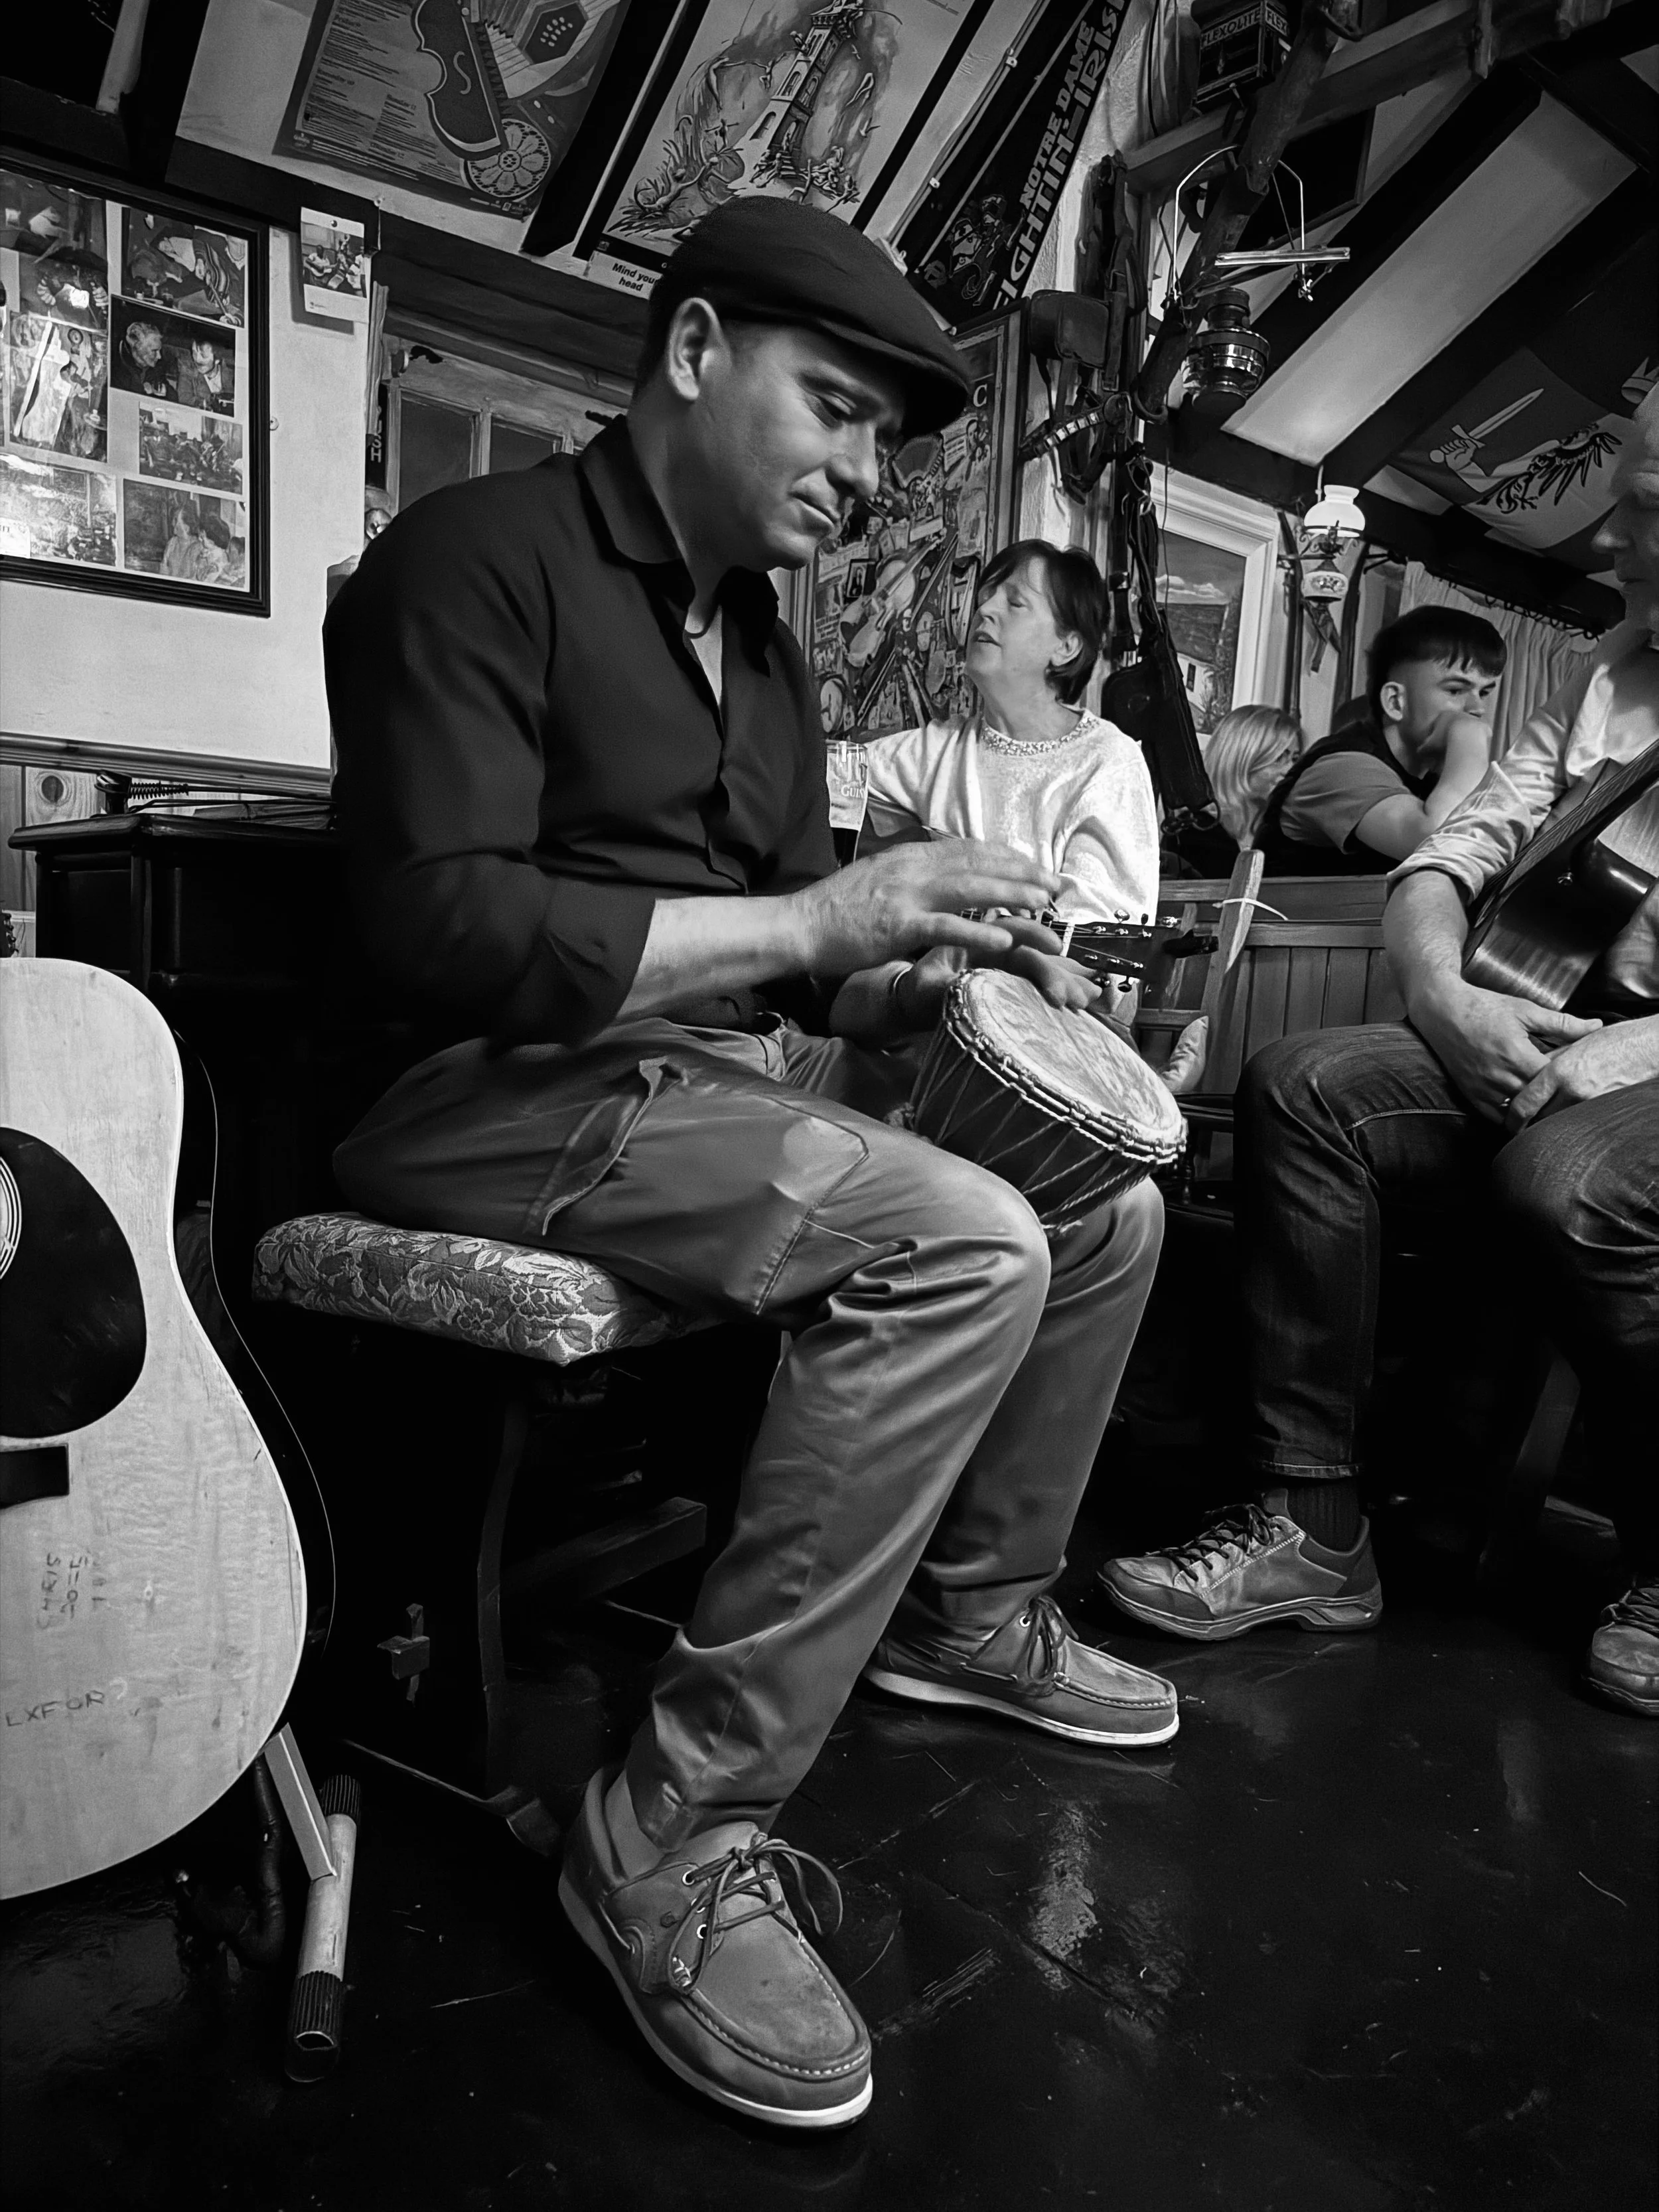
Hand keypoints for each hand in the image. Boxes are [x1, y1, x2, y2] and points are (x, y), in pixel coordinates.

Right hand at [795, 838, 1063, 976]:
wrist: (799, 925)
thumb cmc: (837, 910)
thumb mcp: (880, 880)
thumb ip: (913, 876)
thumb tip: (942, 875)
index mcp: (910, 857)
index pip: (969, 850)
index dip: (1008, 857)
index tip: (1037, 867)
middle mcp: (912, 869)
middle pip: (978, 864)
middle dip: (1022, 873)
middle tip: (1057, 885)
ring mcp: (905, 896)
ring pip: (970, 889)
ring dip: (1011, 895)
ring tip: (1043, 904)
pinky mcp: (897, 926)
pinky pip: (945, 928)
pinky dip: (977, 931)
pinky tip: (1004, 939)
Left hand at [889, 933, 1097, 1031]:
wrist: (915, 999)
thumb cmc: (920, 989)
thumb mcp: (927, 986)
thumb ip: (943, 985)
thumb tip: (957, 986)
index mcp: (980, 940)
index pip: (1014, 932)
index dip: (1035, 937)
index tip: (1055, 949)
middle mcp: (1001, 951)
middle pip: (1036, 955)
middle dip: (1057, 973)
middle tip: (1074, 997)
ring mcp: (1010, 971)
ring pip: (1046, 970)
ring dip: (1068, 983)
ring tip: (1087, 1000)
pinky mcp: (1015, 988)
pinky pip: (1044, 986)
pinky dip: (1066, 990)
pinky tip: (1088, 1000)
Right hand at [1411, 981, 1600, 1122]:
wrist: (1442, 1012)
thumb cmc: (1484, 1007)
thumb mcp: (1526, 1010)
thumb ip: (1563, 1023)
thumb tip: (1596, 1026)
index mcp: (1516, 1054)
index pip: (1553, 1081)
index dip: (1567, 1080)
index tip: (1576, 1075)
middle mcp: (1499, 1076)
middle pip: (1538, 1101)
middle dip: (1554, 1097)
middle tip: (1567, 1091)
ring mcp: (1483, 1088)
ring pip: (1518, 1113)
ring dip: (1534, 1109)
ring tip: (1548, 1102)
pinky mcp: (1471, 1095)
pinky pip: (1496, 1118)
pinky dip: (1512, 1117)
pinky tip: (1523, 1109)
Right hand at [1419, 709, 1491, 775]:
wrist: (1466, 739)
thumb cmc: (1444, 740)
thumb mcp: (1429, 746)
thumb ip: (1423, 748)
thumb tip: (1419, 752)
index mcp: (1444, 715)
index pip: (1438, 722)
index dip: (1436, 733)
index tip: (1435, 743)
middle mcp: (1459, 713)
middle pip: (1453, 724)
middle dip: (1451, 733)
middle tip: (1448, 746)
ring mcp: (1473, 719)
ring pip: (1466, 728)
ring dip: (1464, 737)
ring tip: (1461, 750)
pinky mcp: (1484, 726)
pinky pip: (1479, 735)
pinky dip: (1476, 741)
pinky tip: (1472, 750)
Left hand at [1503, 1014, 1658, 1132]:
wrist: (1649, 1047)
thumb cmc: (1616, 1042)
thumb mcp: (1575, 1045)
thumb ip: (1550, 1060)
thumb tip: (1531, 1074)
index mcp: (1560, 1070)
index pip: (1526, 1102)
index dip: (1513, 1117)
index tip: (1509, 1123)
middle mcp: (1572, 1089)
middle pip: (1539, 1118)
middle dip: (1530, 1124)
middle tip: (1522, 1128)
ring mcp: (1590, 1103)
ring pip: (1559, 1124)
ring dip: (1550, 1126)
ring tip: (1544, 1125)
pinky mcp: (1605, 1111)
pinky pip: (1579, 1124)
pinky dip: (1571, 1125)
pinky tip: (1569, 1123)